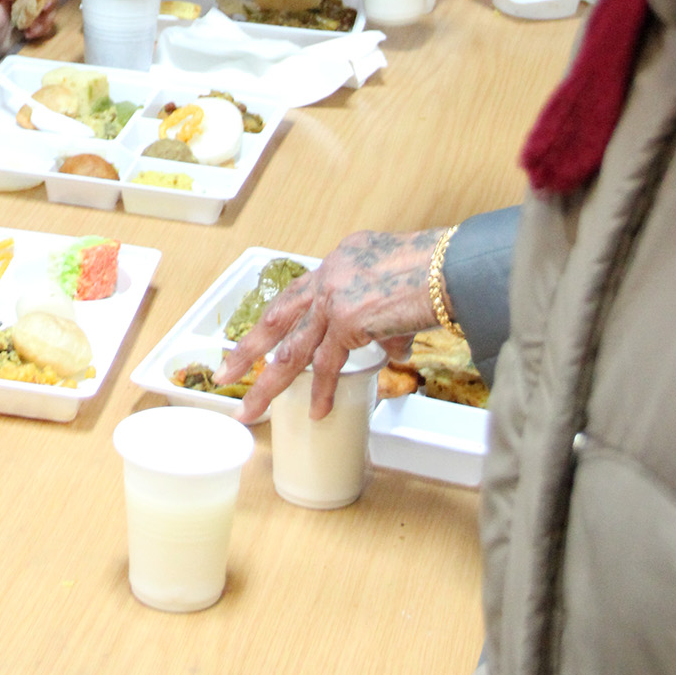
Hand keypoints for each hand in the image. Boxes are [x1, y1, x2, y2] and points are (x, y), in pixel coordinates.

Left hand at [220, 228, 442, 421]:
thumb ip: (385, 321)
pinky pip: (329, 366)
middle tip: (225, 372)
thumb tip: (388, 349)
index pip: (297, 295)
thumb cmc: (438, 271)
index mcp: (338, 262)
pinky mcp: (348, 320)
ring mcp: (333, 298)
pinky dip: (324, 392)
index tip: (257, 338)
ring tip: (251, 409)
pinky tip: (318, 412)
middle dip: (249, 350)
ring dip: (269, 383)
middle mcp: (328, 275)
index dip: (275, 320)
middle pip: (276, 319)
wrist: (450, 265)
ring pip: (291, 350)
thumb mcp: (399, 288)